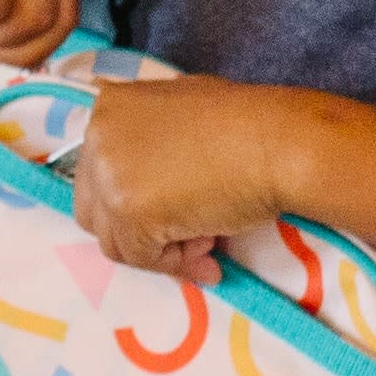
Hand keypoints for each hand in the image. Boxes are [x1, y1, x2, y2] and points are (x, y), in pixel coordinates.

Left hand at [73, 73, 316, 280]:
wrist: (279, 144)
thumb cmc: (248, 126)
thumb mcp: (184, 113)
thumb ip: (152, 139)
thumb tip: (146, 184)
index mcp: (109, 109)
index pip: (98, 175)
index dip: (136, 201)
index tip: (173, 213)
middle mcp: (98, 138)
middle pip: (95, 211)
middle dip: (139, 230)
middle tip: (190, 235)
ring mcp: (110, 175)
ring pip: (114, 240)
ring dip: (161, 250)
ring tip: (208, 242)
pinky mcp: (129, 211)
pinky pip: (140, 257)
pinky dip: (173, 265)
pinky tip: (209, 256)